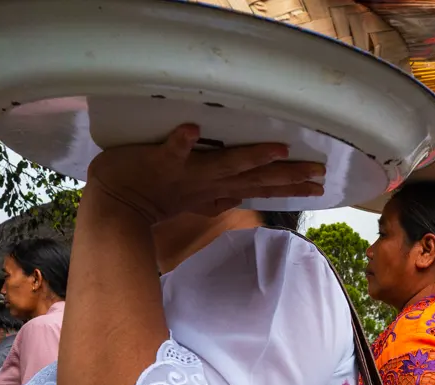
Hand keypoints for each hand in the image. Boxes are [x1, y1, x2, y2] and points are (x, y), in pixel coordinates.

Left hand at [86, 124, 325, 223]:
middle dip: (288, 175)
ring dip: (251, 157)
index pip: (261, 188)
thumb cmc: (152, 200)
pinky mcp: (160, 160)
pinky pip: (172, 149)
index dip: (290, 187)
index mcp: (218, 189)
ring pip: (226, 164)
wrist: (115, 208)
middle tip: (318, 171)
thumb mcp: (192, 204)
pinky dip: (182, 140)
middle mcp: (209, 181)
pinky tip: (192, 127)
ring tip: (277, 149)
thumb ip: (217, 199)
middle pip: (256, 177)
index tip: (319, 185)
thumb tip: (240, 198)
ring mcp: (186, 171)